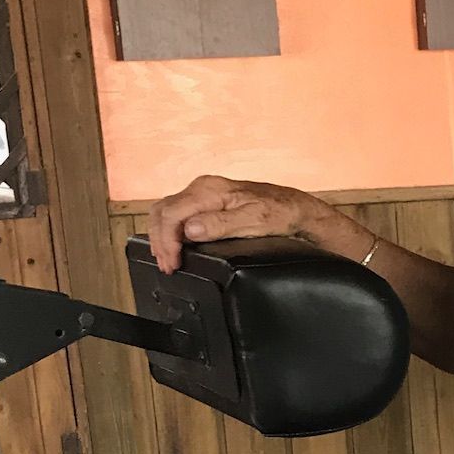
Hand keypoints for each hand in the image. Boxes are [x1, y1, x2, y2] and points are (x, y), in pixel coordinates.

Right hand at [147, 175, 327, 273]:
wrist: (293, 208)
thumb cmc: (278, 213)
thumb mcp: (252, 222)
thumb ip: (220, 224)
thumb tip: (191, 229)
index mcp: (209, 190)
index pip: (172, 214)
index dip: (167, 241)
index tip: (173, 262)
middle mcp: (202, 187)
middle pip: (163, 210)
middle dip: (159, 240)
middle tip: (166, 266)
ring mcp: (203, 193)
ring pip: (167, 211)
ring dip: (162, 236)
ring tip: (167, 260)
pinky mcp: (207, 201)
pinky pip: (178, 213)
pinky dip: (171, 231)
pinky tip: (175, 246)